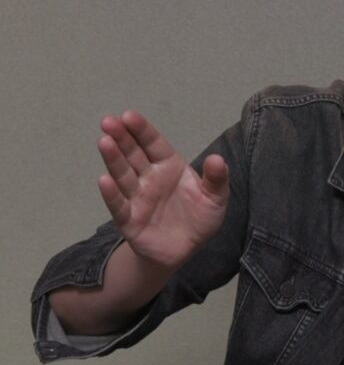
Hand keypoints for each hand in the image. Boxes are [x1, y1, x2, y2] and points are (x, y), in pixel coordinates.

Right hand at [95, 110, 228, 267]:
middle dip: (121, 138)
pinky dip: (112, 193)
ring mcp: (137, 197)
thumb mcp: (215, 198)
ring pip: (123, 175)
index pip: (154, 144)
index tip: (129, 115)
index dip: (142, 130)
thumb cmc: (200, 217)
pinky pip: (119, 205)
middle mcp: (150, 178)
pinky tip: (104, 180)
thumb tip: (218, 159)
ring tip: (105, 141)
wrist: (186, 249)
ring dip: (114, 159)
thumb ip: (217, 179)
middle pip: (133, 155)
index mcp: (169, 167)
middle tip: (108, 121)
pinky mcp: (129, 219)